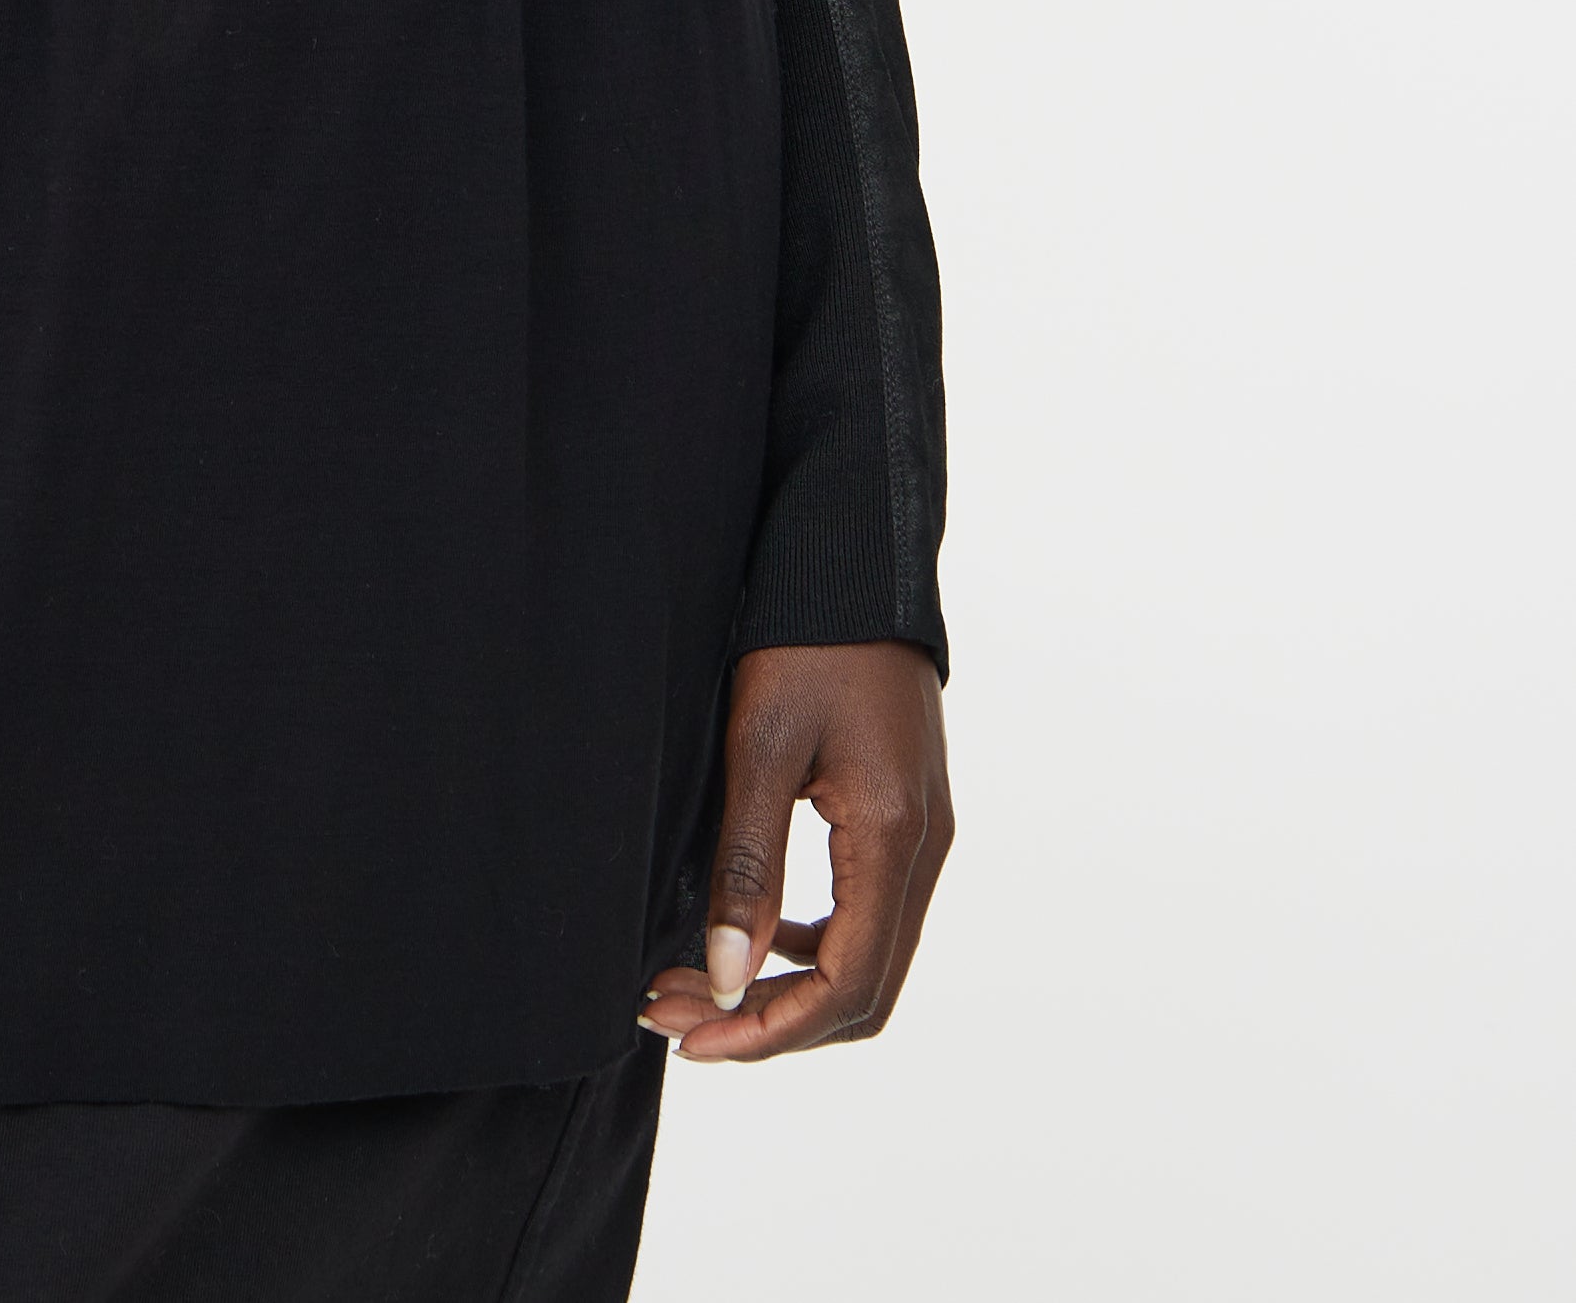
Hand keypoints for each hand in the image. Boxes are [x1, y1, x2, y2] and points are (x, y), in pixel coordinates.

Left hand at [639, 640, 950, 1063]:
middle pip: (861, 991)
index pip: (847, 986)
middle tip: (672, 1012)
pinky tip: (750, 927)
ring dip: (782, 985)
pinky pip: (866, 915)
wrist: (854, 561)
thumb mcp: (761, 747)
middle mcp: (924, 852)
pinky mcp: (904, 819)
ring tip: (691, 977)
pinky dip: (808, 943)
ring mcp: (921, 837)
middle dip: (767, 1019)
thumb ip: (748, 866)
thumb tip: (724, 977)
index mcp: (894, 840)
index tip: (690, 1036)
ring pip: (865, 959)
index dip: (769, 1030)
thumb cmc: (804, 640)